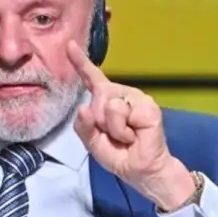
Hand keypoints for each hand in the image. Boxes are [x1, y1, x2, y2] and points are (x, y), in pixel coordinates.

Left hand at [65, 40, 195, 209]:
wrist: (140, 171)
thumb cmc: (119, 155)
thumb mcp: (92, 142)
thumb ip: (83, 126)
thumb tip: (83, 108)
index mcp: (106, 101)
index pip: (92, 79)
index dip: (80, 62)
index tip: (69, 46)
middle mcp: (121, 94)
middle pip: (97, 94)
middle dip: (99, 120)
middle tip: (113, 135)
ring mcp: (136, 98)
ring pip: (108, 102)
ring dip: (111, 127)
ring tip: (125, 137)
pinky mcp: (148, 106)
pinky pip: (121, 111)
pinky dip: (122, 130)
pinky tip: (134, 136)